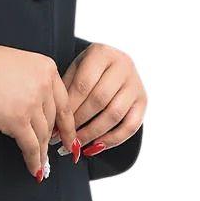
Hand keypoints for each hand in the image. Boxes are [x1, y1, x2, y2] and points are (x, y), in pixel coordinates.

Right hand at [0, 34, 81, 181]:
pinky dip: (34, 160)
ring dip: (42, 153)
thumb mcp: (16, 65)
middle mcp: (43, 85)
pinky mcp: (16, 120)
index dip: (68, 125)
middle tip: (54, 152)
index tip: (70, 137)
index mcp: (46, 68)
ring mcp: (31, 103)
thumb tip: (33, 109)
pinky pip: (30, 146)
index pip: (63, 102)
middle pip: (53, 120)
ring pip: (43, 135)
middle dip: (53, 140)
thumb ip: (30, 83)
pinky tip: (34, 168)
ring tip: (41, 165)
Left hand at [54, 42, 145, 157]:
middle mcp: (123, 65)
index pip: (83, 85)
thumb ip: (66, 91)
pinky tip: (95, 147)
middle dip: (79, 122)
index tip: (56, 126)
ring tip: (76, 144)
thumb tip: (56, 126)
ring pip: (114, 114)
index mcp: (101, 53)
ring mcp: (135, 83)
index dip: (69, 108)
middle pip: (99, 100)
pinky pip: (131, 126)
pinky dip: (113, 140)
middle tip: (64, 137)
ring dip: (93, 133)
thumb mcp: (74, 71)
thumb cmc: (88, 69)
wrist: (112, 63)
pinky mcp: (143, 100)